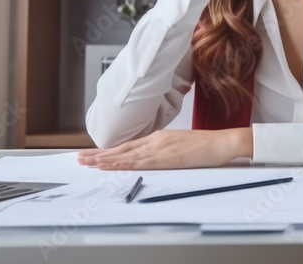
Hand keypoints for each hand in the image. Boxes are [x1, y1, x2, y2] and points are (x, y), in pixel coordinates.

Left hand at [77, 128, 252, 169]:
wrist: (222, 142)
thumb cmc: (206, 146)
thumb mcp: (181, 145)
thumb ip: (166, 150)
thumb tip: (154, 157)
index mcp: (160, 137)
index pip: (130, 144)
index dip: (111, 149)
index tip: (95, 153)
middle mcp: (156, 140)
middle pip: (123, 148)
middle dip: (100, 153)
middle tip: (81, 157)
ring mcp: (160, 148)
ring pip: (126, 154)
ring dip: (105, 159)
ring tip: (87, 162)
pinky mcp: (165, 157)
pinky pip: (138, 161)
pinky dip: (121, 163)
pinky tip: (109, 165)